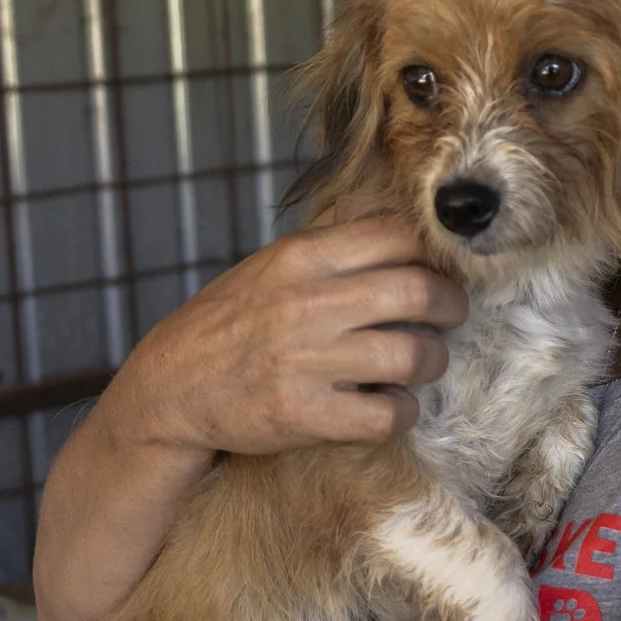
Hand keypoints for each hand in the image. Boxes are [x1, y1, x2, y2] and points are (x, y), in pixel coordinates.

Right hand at [115, 216, 467, 457]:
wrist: (168, 389)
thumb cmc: (229, 323)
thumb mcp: (269, 266)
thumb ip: (328, 242)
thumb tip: (387, 205)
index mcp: (300, 257)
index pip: (399, 236)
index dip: (434, 255)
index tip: (439, 272)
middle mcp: (305, 303)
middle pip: (420, 292)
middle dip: (452, 307)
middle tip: (450, 318)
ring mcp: (305, 361)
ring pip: (414, 356)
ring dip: (432, 362)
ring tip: (421, 363)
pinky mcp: (304, 415)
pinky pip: (388, 415)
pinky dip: (403, 413)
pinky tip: (391, 406)